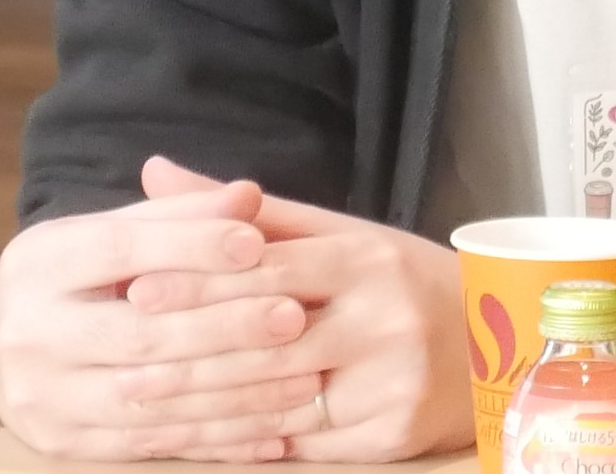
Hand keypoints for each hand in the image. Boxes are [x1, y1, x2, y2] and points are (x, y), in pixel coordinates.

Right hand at [0, 180, 319, 461]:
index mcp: (39, 263)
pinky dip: (219, 437)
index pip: (121, 248)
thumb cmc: (90, 267)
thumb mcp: (120, 226)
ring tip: (302, 374)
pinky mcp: (62, 444)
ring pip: (153, 398)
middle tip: (294, 316)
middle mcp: (29, 333)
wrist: (22, 338)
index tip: (257, 242)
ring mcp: (42, 398)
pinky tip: (273, 431)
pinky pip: (153, 444)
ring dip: (237, 390)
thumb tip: (246, 196)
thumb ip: (183, 212)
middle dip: (226, 326)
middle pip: (141, 333)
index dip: (193, 245)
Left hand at [127, 157, 474, 462]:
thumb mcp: (340, 233)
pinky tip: (197, 441)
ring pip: (277, 399)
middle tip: (119, 363)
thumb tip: (157, 171)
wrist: (495, 340)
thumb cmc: (399, 278)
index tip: (136, 290)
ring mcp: (389, 380)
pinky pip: (302, 445)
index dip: (202, 280)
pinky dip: (245, 443)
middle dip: (187, 354)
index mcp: (366, 255)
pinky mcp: (391, 435)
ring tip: (141, 409)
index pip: (271, 269)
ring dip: (203, 408)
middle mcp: (382, 315)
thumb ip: (251, 214)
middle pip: (267, 340)